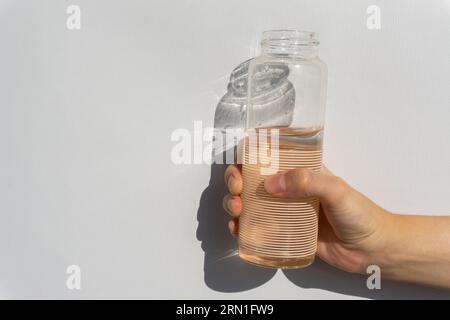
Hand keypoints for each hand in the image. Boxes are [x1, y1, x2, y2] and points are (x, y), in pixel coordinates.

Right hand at [223, 164, 392, 273]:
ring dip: (235, 204)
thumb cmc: (359, 214)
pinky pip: (257, 228)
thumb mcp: (336, 190)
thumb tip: (271, 184)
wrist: (372, 250)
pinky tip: (238, 229)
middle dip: (236, 182)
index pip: (269, 157)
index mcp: (301, 172)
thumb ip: (307, 182)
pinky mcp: (284, 234)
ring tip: (236, 211)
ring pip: (251, 203)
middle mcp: (289, 190)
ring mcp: (285, 212)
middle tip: (236, 191)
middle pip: (253, 180)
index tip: (240, 166)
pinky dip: (242, 228)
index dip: (249, 158)